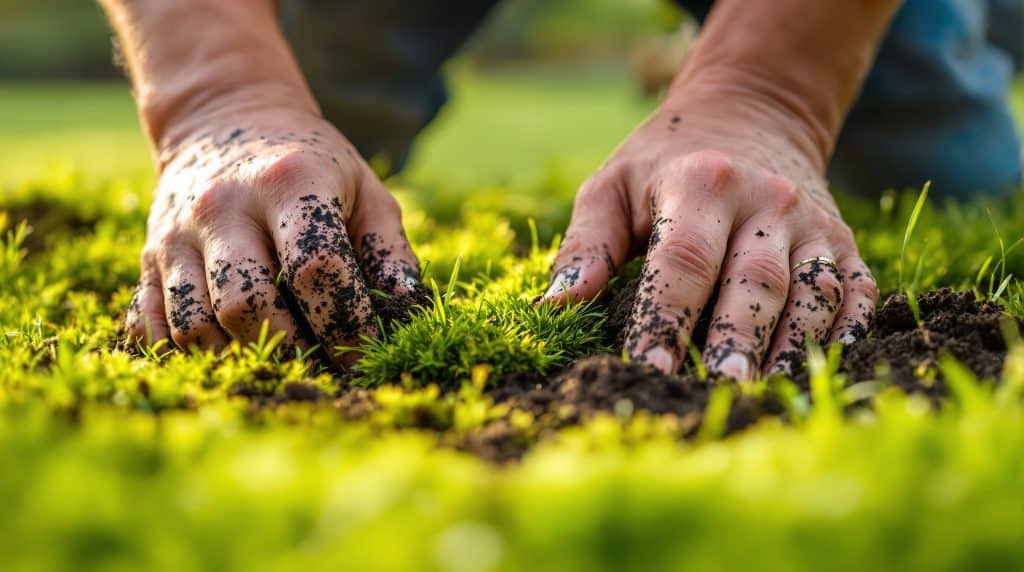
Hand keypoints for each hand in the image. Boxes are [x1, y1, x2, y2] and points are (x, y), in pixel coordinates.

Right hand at [125, 106, 418, 365]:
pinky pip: (155, 326)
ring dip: (241, 358)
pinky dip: (190, 355)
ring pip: (195, 326)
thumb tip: (407, 307)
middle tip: (322, 364)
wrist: (224, 119)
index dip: (346, 321)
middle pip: (246, 305)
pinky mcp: (148, 258)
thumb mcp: (364, 189)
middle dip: (291, 348)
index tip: (366, 351)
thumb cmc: (312, 165)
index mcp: (287, 182)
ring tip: (281, 359)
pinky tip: (231, 352)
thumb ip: (389, 249)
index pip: (315, 268)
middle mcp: (222, 206)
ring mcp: (176, 234)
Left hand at [543, 92, 877, 378]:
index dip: (666, 316)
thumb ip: (586, 245)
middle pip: (755, 282)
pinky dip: (846, 332)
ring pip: (813, 293)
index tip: (647, 367)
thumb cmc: (664, 162)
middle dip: (736, 341)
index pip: (684, 260)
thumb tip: (554, 306)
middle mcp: (768, 200)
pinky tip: (823, 368)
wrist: (752, 112)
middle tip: (718, 391)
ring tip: (766, 396)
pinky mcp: (844, 242)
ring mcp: (814, 223)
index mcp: (703, 184)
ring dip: (791, 349)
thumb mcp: (613, 185)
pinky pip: (855, 291)